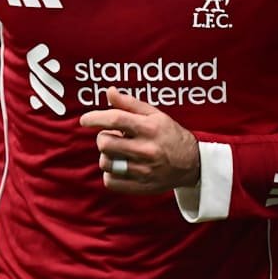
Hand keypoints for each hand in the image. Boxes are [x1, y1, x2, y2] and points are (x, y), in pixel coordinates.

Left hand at [79, 87, 199, 193]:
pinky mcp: (141, 187)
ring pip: (105, 163)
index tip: (85, 120)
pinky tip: (120, 167)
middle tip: (114, 137)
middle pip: (105, 143)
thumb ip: (130, 103)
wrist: (192, 164)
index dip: (95, 118)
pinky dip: (110, 174)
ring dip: (107, 156)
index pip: (115, 120)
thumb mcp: (155, 115)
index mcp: (149, 128)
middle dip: (103, 137)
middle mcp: (146, 150)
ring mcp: (143, 171)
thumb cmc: (169, 135)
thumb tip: (109, 91)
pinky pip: (110, 181)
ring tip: (120, 152)